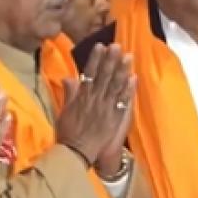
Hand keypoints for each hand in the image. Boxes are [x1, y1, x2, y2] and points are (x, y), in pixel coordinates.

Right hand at [55, 44, 135, 165]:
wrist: (77, 152)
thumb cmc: (68, 132)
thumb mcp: (64, 111)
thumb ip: (69, 93)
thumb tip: (68, 77)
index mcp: (81, 97)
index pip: (89, 73)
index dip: (95, 59)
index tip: (100, 46)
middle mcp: (94, 99)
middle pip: (104, 76)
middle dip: (110, 60)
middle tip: (117, 45)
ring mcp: (105, 108)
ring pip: (115, 85)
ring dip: (121, 70)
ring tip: (128, 56)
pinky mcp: (114, 117)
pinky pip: (123, 101)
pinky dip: (128, 89)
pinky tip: (133, 78)